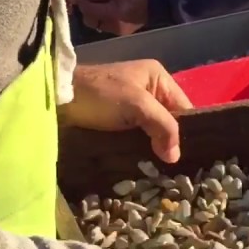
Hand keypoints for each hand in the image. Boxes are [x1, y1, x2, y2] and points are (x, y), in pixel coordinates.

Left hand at [61, 59, 192, 162]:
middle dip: (170, 142)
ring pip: (154, 131)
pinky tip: (145, 165)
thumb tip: (175, 157)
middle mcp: (149, 89)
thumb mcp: (137, 105)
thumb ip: (162, 126)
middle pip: (169, 121)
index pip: (184, 107)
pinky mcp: (118, 120)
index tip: (190, 156)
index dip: (187, 131)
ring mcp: (133, 105)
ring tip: (162, 171)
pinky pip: (138, 136)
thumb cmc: (100, 95)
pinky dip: (141, 149)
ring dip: (155, 149)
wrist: (58, 97)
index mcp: (158, 77)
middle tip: (175, 168)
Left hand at [76, 0, 148, 35]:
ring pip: (98, 25)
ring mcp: (119, 31)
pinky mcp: (123, 32)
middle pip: (91, 22)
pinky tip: (106, 9)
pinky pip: (107, 26)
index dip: (81, 2)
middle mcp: (114, 27)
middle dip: (86, 11)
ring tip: (97, 3)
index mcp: (113, 14)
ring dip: (94, 15)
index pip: (89, 11)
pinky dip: (103, 18)